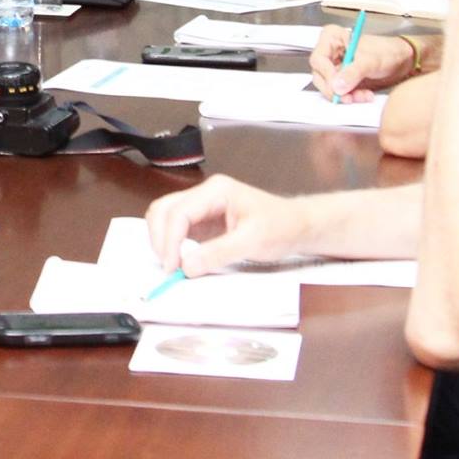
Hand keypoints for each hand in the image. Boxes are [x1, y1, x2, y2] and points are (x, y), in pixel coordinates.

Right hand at [145, 174, 306, 273]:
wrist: (299, 226)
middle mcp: (204, 194)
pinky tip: (179, 261)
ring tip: (172, 265)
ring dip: (162, 241)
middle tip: (168, 268)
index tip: (172, 268)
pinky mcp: (203, 221)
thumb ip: (218, 253)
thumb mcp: (253, 242)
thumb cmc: (281, 227)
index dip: (169, 240)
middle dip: (159, 238)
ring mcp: (202, 207)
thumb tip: (186, 267)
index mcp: (216, 191)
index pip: (178, 212)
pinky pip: (177, 229)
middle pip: (164, 209)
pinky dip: (171, 245)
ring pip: (166, 217)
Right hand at [309, 26, 414, 101]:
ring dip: (345, 95)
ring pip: (330, 87)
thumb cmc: (388, 51)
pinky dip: (351, 97)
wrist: (402, 61)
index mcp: (332, 38)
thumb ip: (352, 72)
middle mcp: (331, 52)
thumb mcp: (370, 60)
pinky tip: (363, 95)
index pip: (318, 59)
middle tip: (348, 96)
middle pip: (320, 75)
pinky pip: (339, 93)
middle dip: (336, 88)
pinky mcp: (343, 80)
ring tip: (362, 95)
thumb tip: (337, 85)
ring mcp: (336, 67)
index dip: (327, 74)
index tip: (338, 85)